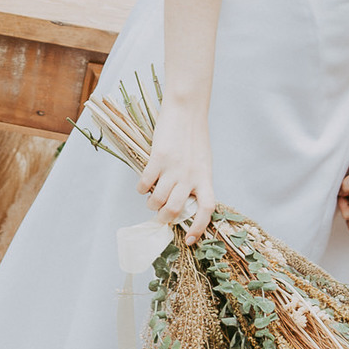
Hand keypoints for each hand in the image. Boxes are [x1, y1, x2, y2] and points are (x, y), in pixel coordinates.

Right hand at [136, 100, 215, 245]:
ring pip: (157, 201)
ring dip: (151, 204)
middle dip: (164, 218)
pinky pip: (145, 184)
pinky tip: (143, 184)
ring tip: (151, 198)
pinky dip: (141, 188)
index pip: (207, 209)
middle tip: (160, 215)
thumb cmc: (194, 135)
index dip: (199, 228)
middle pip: (175, 210)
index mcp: (205, 176)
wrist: (186, 109)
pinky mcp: (158, 158)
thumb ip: (196, 181)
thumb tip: (183, 204)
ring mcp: (174, 168)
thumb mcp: (202, 161)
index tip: (190, 239)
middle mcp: (190, 175)